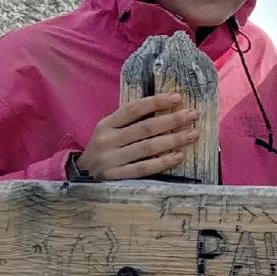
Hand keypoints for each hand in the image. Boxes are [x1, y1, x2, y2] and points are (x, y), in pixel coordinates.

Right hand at [78, 92, 198, 179]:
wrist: (82, 177)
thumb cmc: (105, 150)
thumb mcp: (110, 132)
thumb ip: (131, 122)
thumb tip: (167, 108)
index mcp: (106, 125)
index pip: (133, 109)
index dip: (156, 102)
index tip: (178, 97)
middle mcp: (107, 140)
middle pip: (145, 128)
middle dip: (172, 120)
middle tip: (193, 115)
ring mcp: (111, 160)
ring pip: (147, 147)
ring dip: (173, 140)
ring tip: (193, 134)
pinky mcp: (116, 178)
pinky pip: (143, 168)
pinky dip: (163, 162)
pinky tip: (179, 156)